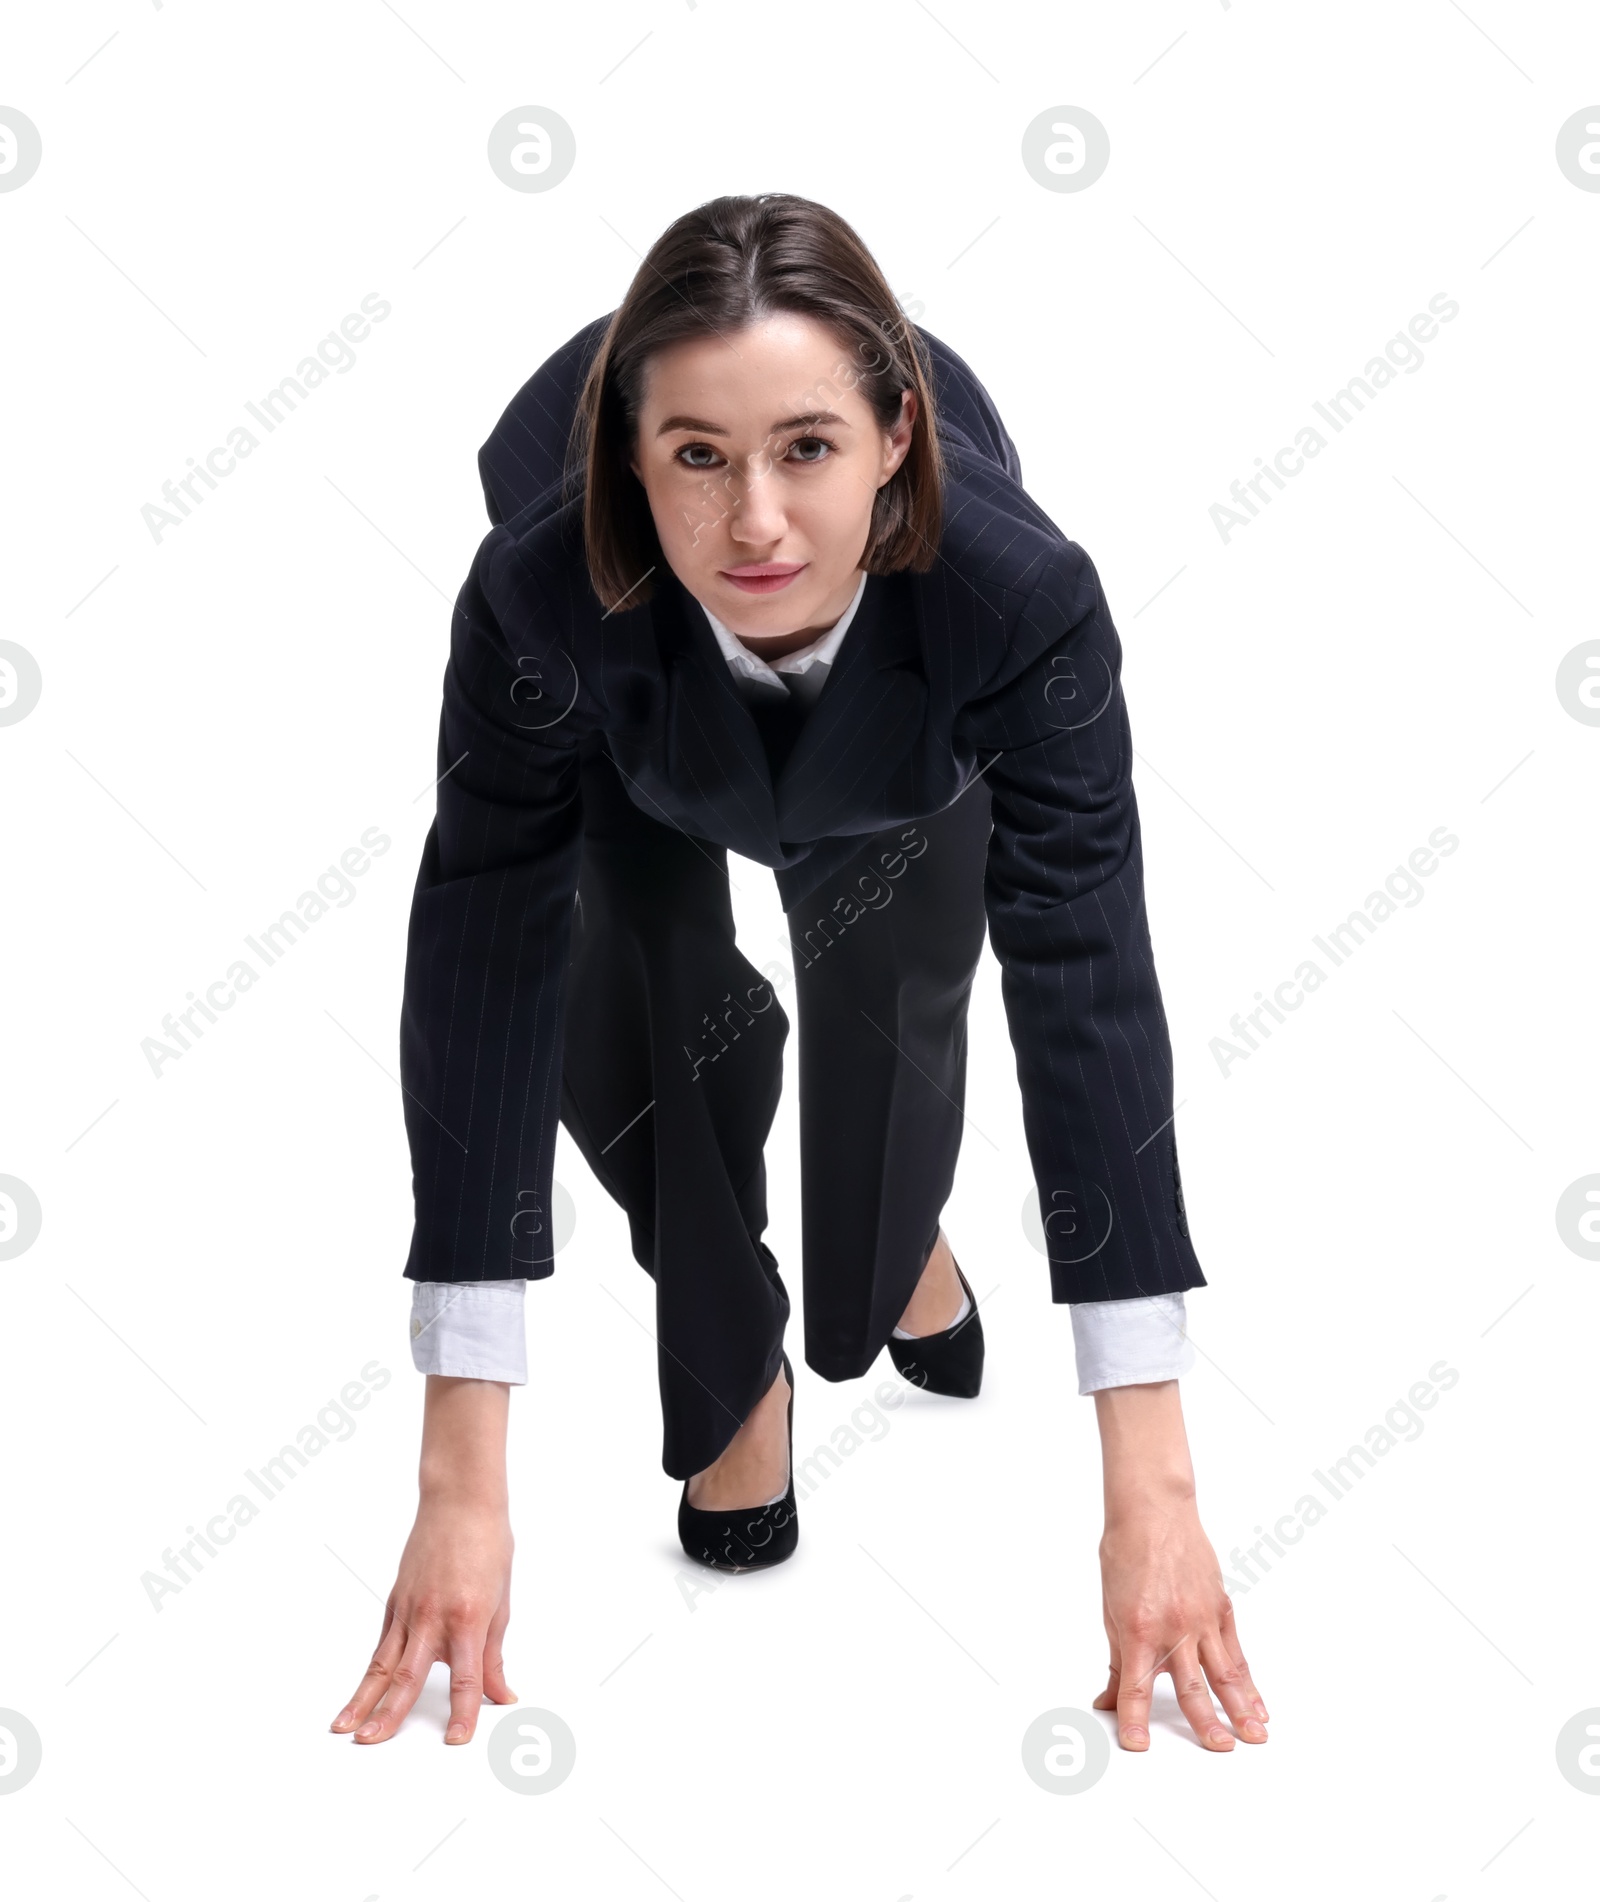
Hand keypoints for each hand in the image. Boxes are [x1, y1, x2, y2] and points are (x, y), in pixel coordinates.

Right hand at [330, 1373, 516, 1745]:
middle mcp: (433, 1616)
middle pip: (409, 1675)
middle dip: (389, 1713)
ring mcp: (409, 1608)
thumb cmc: (487, 1544)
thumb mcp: (501, 1602)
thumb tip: (500, 1694)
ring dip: (362, 1698)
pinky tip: (361, 1693)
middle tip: (371, 1743)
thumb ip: (494, 1654)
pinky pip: (383, 1643)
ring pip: (382, 1663)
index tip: (456, 1741)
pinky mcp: (395, 1601)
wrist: (461, 1501)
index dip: (462, 1712)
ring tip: (345, 1728)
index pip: (466, 1676)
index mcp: (468, 1616)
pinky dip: (371, 1670)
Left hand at [1090, 1381, 1268, 1752]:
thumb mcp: (1110, 1608)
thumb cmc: (1126, 1553)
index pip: (1136, 1685)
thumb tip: (1109, 1700)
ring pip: (1224, 1672)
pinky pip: (1236, 1652)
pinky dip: (1249, 1681)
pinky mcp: (1220, 1608)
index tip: (1137, 1745)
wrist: (1153, 1510)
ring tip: (1254, 1737)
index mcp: (1138, 1627)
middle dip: (1204, 1723)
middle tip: (1218, 1749)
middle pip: (1190, 1686)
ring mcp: (1201, 1618)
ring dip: (1240, 1708)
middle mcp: (1173, 1626)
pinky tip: (1258, 1704)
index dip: (1135, 1718)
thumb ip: (1115, 1660)